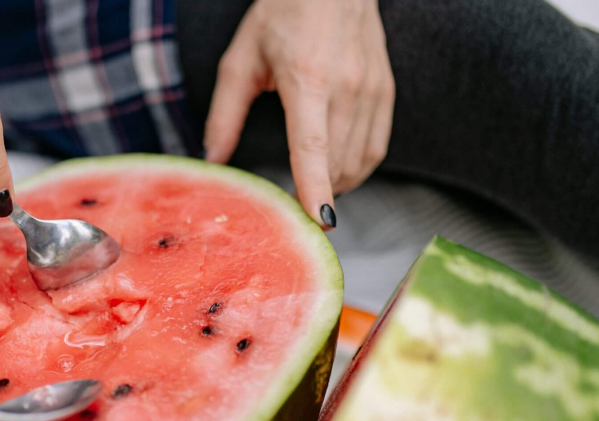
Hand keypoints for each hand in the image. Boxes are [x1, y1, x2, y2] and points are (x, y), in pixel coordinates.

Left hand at [203, 0, 394, 227]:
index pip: (313, 146)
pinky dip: (356, 169)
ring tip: (309, 190)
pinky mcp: (386, 90)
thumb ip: (226, 113)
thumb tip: (212, 159)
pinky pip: (375, 148)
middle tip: (289, 210)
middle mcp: (347, 86)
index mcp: (308, 79)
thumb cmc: (283, 12)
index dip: (315, 187)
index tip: (318, 221)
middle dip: (315, 195)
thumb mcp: (241, 58)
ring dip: (335, 186)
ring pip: (358, 162)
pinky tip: (334, 172)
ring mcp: (372, 88)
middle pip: (336, 164)